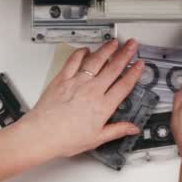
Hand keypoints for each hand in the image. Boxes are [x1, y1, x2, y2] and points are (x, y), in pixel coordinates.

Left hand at [14, 39, 144, 160]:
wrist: (40, 135)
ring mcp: (77, 82)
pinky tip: (86, 49)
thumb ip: (117, 130)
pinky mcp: (62, 79)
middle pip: (113, 68)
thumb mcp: (96, 139)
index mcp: (102, 106)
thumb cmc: (64, 139)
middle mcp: (92, 91)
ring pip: (95, 61)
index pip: (124, 85)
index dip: (134, 73)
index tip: (140, 65)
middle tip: (132, 45)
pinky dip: (81, 53)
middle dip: (125, 54)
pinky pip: (73, 61)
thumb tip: (132, 129)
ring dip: (106, 50)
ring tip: (114, 42)